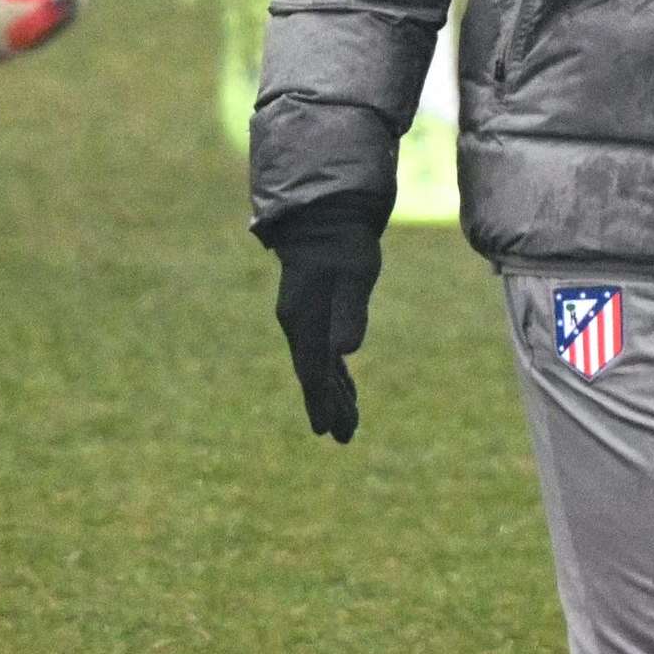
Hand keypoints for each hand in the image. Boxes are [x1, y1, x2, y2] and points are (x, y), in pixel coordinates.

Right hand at [263, 200, 388, 444]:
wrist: (324, 217)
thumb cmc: (343, 243)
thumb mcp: (355, 272)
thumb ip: (351, 310)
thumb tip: (345, 350)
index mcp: (304, 318)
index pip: (313, 369)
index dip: (321, 402)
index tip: (326, 431)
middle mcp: (298, 324)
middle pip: (314, 374)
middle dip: (329, 406)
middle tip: (345, 437)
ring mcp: (303, 320)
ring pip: (318, 367)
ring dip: (333, 394)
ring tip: (348, 425)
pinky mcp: (312, 315)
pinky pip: (322, 353)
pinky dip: (334, 375)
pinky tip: (347, 391)